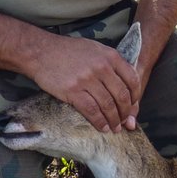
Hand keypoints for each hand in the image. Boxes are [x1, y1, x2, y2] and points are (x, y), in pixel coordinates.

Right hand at [28, 34, 142, 132]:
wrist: (41, 52)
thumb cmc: (68, 51)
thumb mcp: (95, 49)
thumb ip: (111, 64)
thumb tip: (125, 85)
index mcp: (110, 56)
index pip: (132, 80)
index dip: (135, 97)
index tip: (133, 107)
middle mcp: (102, 67)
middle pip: (122, 95)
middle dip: (126, 112)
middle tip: (125, 122)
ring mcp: (88, 79)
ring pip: (108, 105)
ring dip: (114, 120)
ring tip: (115, 128)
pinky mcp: (73, 91)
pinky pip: (92, 111)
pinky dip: (99, 122)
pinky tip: (102, 127)